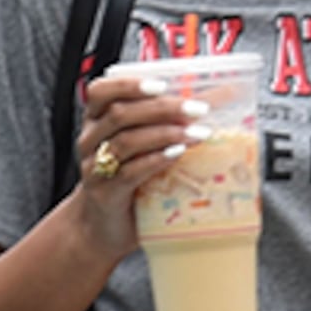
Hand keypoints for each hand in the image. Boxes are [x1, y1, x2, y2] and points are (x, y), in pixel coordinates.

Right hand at [58, 66, 211, 260]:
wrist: (105, 226)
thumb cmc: (129, 180)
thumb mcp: (146, 145)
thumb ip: (170, 120)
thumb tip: (220, 94)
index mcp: (97, 120)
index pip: (101, 91)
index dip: (129, 84)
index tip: (162, 84)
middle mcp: (91, 140)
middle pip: (120, 114)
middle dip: (162, 108)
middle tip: (197, 109)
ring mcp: (94, 167)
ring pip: (126, 141)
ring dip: (165, 134)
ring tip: (196, 133)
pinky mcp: (105, 192)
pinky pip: (129, 172)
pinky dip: (156, 160)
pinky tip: (177, 154)